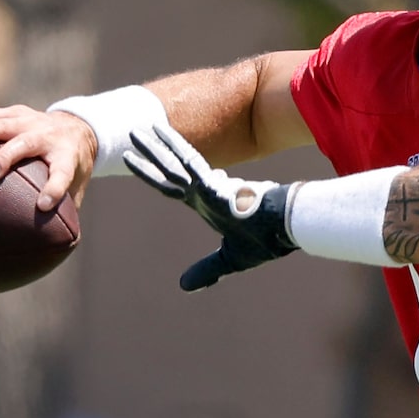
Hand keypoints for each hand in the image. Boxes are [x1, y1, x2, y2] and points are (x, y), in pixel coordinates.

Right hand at [0, 104, 96, 212]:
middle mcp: (47, 136)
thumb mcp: (76, 187)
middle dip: (6, 158)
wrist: (77, 126)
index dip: (53, 189)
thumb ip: (67, 213)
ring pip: (2, 125)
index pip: (62, 174)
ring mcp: (29, 121)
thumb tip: (53, 248)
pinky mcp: (13, 112)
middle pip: (25, 144)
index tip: (42, 206)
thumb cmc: (72, 166)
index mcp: (67, 157)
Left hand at [124, 121, 296, 290]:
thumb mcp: (229, 259)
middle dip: (149, 154)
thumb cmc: (266, 240)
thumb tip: (184, 287)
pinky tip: (160, 133)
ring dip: (153, 147)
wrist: (286, 230)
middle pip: (169, 171)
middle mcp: (204, 192)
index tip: (140, 163)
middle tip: (132, 135)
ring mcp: (208, 186)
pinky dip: (173, 147)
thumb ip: (206, 270)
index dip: (153, 176)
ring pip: (174, 163)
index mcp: (207, 204)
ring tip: (135, 130)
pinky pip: (188, 162)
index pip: (173, 188)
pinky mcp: (214, 185)